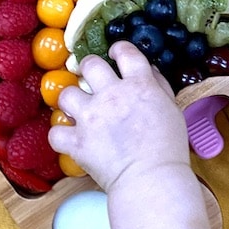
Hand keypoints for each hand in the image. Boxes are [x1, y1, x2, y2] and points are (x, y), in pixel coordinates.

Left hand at [48, 42, 189, 191]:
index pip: (126, 52)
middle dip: (87, 67)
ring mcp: (91, 118)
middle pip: (90, 65)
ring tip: (76, 109)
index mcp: (139, 86)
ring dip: (70, 100)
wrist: (152, 179)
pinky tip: (69, 138)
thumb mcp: (172, 109)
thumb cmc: (168, 149)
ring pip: (66, 94)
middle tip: (88, 75)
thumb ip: (159, 87)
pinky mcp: (77, 142)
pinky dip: (61, 135)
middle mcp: (112, 95)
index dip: (119, 48)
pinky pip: (56, 132)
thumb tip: (147, 71)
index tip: (115, 52)